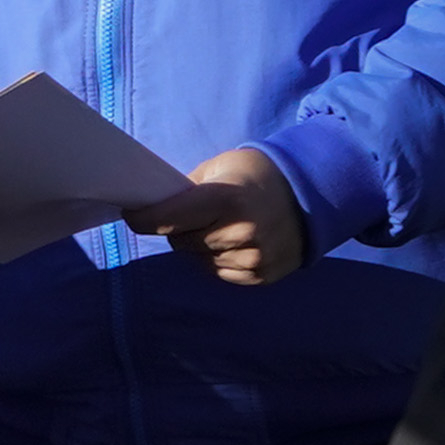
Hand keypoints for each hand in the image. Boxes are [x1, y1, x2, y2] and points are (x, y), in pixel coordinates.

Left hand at [134, 145, 307, 285]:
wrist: (311, 195)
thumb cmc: (256, 175)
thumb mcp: (219, 168)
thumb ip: (185, 189)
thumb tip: (151, 206)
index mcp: (225, 200)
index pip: (165, 220)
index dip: (143, 219)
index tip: (132, 215)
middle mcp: (239, 233)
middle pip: (179, 241)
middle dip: (178, 228)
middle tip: (193, 214)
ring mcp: (252, 258)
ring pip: (197, 259)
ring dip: (198, 245)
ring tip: (220, 225)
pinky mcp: (260, 276)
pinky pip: (218, 272)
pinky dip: (217, 259)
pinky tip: (234, 241)